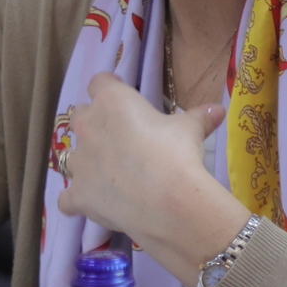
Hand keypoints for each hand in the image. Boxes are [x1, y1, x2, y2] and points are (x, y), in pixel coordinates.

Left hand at [57, 73, 245, 282]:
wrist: (168, 202)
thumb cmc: (177, 154)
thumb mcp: (190, 130)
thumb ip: (200, 117)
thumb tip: (218, 110)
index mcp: (111, 101)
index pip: (99, 81)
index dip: (110, 87)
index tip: (121, 96)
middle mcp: (88, 127)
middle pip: (81, 115)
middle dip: (95, 123)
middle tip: (119, 137)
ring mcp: (79, 162)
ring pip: (72, 156)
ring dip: (87, 161)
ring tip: (111, 174)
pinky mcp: (77, 194)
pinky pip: (68, 198)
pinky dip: (77, 200)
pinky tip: (93, 204)